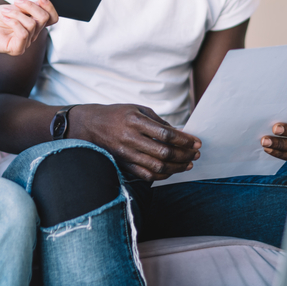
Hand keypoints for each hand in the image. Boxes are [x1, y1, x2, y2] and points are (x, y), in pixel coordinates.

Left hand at [0, 0, 57, 56]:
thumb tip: (41, 2)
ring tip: (4, 12)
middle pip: (44, 18)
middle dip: (30, 6)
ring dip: (16, 13)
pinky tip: (5, 19)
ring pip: (32, 24)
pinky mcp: (18, 49)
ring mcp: (26, 43)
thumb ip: (30, 7)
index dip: (50, 7)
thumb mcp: (15, 8)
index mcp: (33, 25)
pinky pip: (24, 33)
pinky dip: (14, 22)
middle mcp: (32, 35)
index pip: (52, 18)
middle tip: (16, 1)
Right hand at [72, 104, 201, 181]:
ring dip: (176, 167)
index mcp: (135, 120)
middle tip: (196, 154)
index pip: (166, 134)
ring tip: (188, 164)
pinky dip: (161, 175)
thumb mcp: (137, 110)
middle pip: (164, 151)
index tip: (196, 142)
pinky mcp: (123, 164)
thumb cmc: (117, 114)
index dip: (184, 140)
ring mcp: (126, 153)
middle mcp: (130, 138)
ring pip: (157, 166)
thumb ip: (158, 122)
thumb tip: (180, 134)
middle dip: (184, 154)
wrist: (90, 125)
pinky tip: (171, 171)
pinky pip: (146, 175)